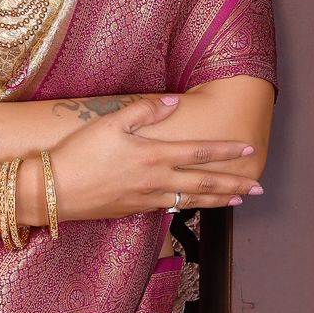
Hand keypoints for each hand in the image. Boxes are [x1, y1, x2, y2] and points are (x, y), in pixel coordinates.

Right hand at [49, 94, 263, 219]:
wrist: (54, 190)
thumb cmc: (80, 153)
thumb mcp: (111, 122)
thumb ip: (144, 110)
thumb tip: (173, 102)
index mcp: (154, 155)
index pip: (200, 152)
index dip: (227, 151)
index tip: (248, 150)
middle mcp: (157, 180)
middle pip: (204, 184)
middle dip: (234, 184)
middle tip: (258, 187)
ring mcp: (147, 199)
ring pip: (192, 201)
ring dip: (219, 200)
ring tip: (239, 199)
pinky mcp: (135, 210)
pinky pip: (171, 208)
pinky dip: (191, 207)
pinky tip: (197, 206)